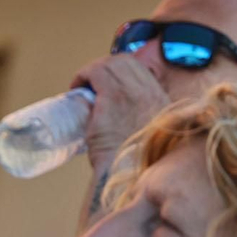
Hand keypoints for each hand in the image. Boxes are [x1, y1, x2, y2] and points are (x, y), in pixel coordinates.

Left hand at [72, 53, 169, 169]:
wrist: (129, 175)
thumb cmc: (135, 165)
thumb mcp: (150, 138)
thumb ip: (145, 125)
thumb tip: (127, 125)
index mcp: (160, 100)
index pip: (142, 70)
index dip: (123, 71)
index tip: (109, 81)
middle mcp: (149, 91)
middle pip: (127, 62)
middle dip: (107, 66)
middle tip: (92, 81)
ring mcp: (131, 92)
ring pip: (111, 63)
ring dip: (94, 70)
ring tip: (83, 84)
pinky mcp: (112, 98)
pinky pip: (96, 72)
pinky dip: (84, 75)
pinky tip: (76, 86)